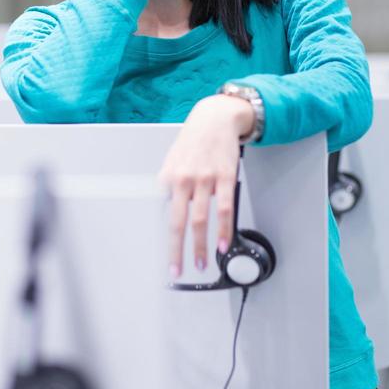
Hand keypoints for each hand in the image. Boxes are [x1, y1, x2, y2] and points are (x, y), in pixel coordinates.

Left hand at [157, 95, 254, 277]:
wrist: (215, 118)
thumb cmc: (193, 141)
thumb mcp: (172, 161)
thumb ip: (168, 186)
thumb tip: (164, 211)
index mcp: (168, 178)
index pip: (162, 215)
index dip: (162, 239)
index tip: (163, 258)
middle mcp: (184, 179)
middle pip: (178, 222)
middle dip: (177, 250)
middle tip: (177, 270)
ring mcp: (205, 179)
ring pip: (201, 219)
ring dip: (201, 245)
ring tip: (200, 263)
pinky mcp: (226, 177)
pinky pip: (225, 208)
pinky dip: (224, 229)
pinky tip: (223, 243)